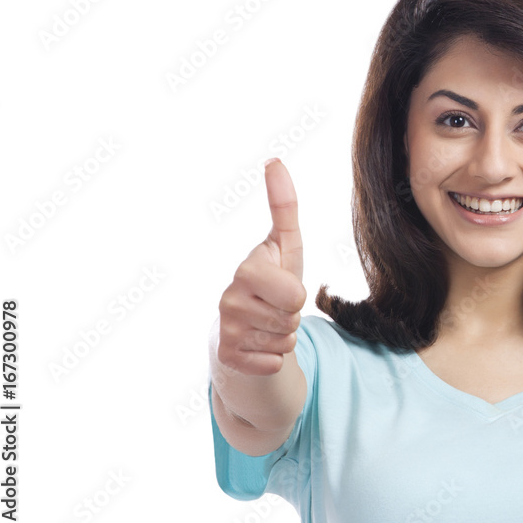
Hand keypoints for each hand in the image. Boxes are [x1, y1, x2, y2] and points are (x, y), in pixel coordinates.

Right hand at [217, 158, 306, 374]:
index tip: (281, 286)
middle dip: (295, 314)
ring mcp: (225, 329)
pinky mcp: (227, 357)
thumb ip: (284, 205)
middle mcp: (229, 298)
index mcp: (247, 269)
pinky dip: (274, 358)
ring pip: (285, 340)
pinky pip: (273, 363)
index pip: (294, 294)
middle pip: (293, 317)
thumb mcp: (285, 245)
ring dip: (286, 335)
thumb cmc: (273, 281)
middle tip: (279, 306)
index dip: (297, 294)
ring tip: (269, 323)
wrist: (246, 327)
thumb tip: (274, 159)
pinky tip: (259, 345)